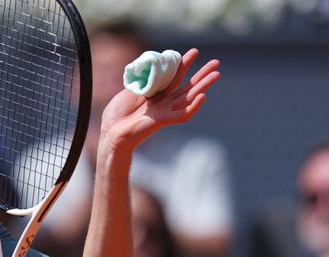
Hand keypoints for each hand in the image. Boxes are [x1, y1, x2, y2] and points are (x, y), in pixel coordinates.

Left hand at [98, 48, 220, 154]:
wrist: (111, 132)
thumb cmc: (117, 114)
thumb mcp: (130, 90)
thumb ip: (144, 80)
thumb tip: (153, 65)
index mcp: (156, 94)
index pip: (174, 77)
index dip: (184, 64)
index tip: (195, 51)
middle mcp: (164, 102)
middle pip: (187, 86)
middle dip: (202, 74)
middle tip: (216, 62)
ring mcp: (165, 111)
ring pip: (190, 98)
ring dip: (203, 86)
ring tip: (217, 74)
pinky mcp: (163, 121)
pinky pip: (183, 115)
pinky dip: (193, 107)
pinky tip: (203, 97)